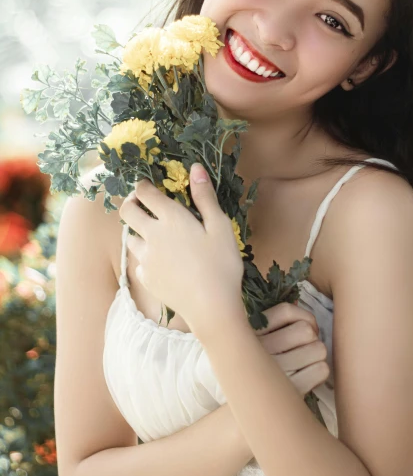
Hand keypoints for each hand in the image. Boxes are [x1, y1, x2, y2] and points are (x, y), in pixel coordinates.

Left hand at [119, 165, 245, 335]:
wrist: (211, 307)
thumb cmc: (222, 264)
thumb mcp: (220, 226)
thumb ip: (205, 197)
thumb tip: (195, 168)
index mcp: (171, 218)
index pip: (145, 193)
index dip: (143, 186)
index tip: (147, 185)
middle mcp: (152, 235)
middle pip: (127, 212)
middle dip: (131, 202)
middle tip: (141, 203)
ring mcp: (146, 259)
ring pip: (129, 238)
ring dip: (137, 231)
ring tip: (152, 234)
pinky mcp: (146, 278)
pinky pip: (139, 262)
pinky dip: (146, 258)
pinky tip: (161, 262)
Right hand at [254, 302, 329, 396]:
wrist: (244, 411)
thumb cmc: (254, 373)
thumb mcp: (253, 342)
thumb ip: (272, 322)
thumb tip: (297, 302)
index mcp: (251, 333)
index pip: (286, 311)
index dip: (304, 316)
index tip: (304, 328)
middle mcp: (262, 349)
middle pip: (307, 330)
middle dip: (311, 339)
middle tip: (304, 350)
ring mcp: (278, 370)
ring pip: (319, 349)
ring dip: (316, 356)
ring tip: (304, 365)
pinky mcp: (292, 390)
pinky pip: (321, 370)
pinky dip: (318, 372)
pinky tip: (307, 378)